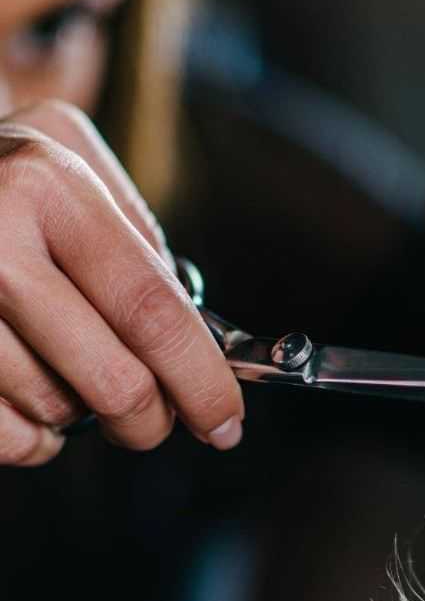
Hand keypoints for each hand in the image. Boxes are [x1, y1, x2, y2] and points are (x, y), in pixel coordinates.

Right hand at [0, 100, 243, 465]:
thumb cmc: (1, 170)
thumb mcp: (74, 161)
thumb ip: (138, 242)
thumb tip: (198, 341)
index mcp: (51, 189)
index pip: (154, 312)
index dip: (203, 381)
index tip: (227, 419)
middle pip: (114, 380)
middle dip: (152, 420)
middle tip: (160, 421)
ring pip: (54, 409)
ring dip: (82, 415)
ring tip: (73, 376)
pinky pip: (5, 433)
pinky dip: (33, 438)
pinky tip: (35, 405)